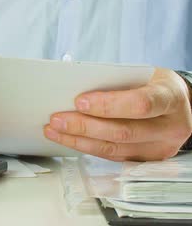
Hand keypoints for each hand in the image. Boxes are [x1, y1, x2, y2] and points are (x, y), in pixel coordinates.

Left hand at [44, 68, 191, 160]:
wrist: (179, 104)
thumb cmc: (154, 85)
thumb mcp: (142, 74)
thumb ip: (115, 81)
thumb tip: (73, 87)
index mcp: (170, 98)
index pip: (140, 104)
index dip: (108, 104)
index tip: (79, 101)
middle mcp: (170, 127)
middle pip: (123, 131)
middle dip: (84, 126)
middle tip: (57, 119)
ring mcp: (160, 147)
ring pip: (114, 148)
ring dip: (79, 140)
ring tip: (54, 130)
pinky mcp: (146, 159)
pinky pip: (112, 156)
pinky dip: (86, 147)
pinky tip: (68, 139)